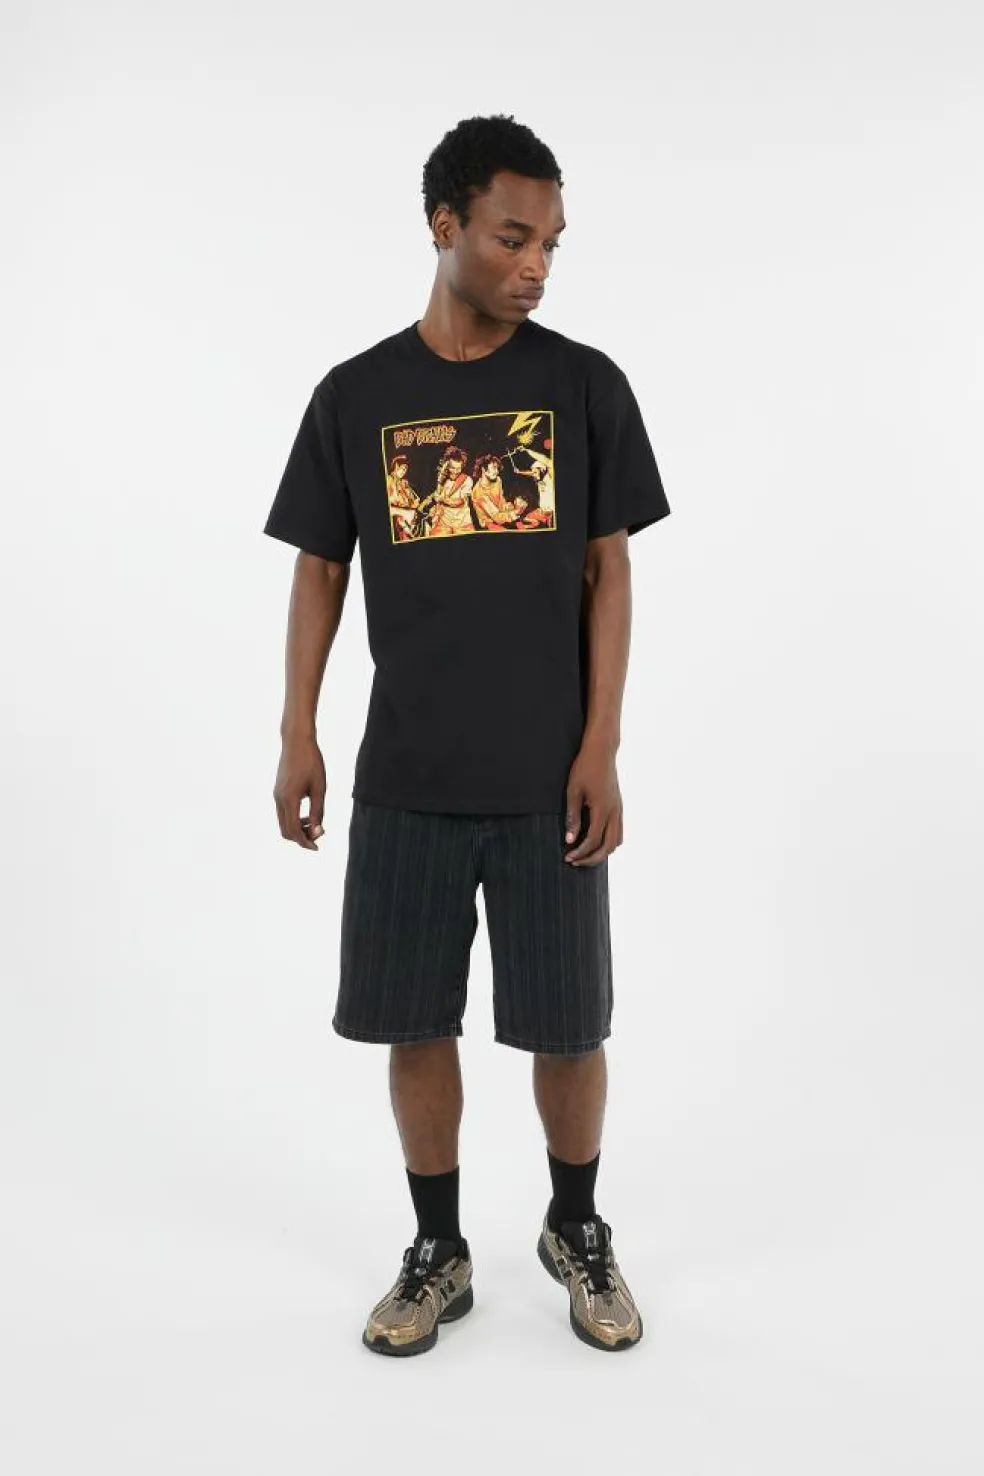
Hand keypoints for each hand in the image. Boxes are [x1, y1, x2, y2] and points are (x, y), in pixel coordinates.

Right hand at [274, 734, 326, 849]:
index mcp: (289, 799)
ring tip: (315, 824)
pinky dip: (294, 819)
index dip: (306, 842)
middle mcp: (279, 799)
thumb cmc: (312, 762)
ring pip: (283, 823)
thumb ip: (318, 811)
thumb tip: (317, 832)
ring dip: (298, 829)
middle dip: (301, 838)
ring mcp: (276, 795)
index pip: (294, 831)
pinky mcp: (277, 791)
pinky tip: (308, 814)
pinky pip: (283, 813)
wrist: (296, 741)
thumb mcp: (320, 788)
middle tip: (318, 835)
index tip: (317, 848)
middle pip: (286, 831)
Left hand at [563, 744, 622, 865]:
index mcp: (602, 809)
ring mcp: (619, 809)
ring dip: (602, 851)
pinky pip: (618, 831)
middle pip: (608, 847)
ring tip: (584, 853)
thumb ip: (572, 817)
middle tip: (575, 861)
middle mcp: (614, 812)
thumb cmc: (585, 767)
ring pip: (616, 841)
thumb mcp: (573, 791)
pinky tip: (595, 839)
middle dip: (591, 859)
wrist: (602, 750)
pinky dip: (608, 841)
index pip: (592, 840)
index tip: (568, 857)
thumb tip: (570, 839)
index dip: (580, 852)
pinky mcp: (619, 806)